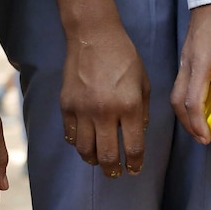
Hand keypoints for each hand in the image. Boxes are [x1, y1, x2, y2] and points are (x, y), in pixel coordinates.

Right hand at [61, 27, 149, 177]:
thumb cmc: (125, 57)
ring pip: (85, 150)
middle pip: (107, 155)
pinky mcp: (67, 105)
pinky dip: (78, 144)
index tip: (134, 169)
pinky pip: (71, 135)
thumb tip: (138, 134)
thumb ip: (142, 112)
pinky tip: (85, 143)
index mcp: (129, 107)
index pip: (133, 147)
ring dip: (94, 160)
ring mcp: (83, 110)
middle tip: (115, 173)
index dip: (135, 164)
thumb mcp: (143, 83)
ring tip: (99, 160)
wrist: (94, 37)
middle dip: (113, 170)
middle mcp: (106, 112)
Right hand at [171, 0, 210, 143]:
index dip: (197, 123)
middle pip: (178, 101)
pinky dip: (192, 98)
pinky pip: (186, 83)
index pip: (191, 101)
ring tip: (203, 124)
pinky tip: (207, 100)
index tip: (206, 138)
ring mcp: (187, 60)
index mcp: (198, 63)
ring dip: (188, 112)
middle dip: (188, 123)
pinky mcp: (191, 56)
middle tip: (203, 137)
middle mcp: (188, 64)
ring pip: (180, 92)